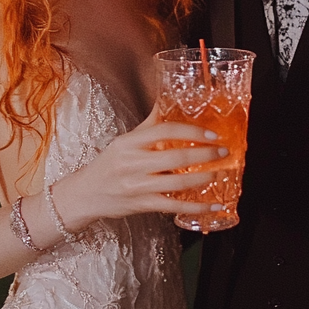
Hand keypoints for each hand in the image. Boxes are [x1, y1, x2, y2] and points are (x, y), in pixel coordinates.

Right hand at [54, 109, 227, 230]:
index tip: (212, 134)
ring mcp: (137, 186)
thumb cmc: (108, 164)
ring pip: (177, 184)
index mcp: (130, 142)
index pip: (165, 131)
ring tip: (220, 172)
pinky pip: (173, 206)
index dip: (192, 132)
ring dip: (204, 179)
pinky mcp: (141, 206)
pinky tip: (213, 205)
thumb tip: (168, 100)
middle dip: (205, 155)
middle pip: (175, 159)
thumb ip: (149, 124)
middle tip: (223, 152)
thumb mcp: (125, 140)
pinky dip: (196, 208)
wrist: (85, 194)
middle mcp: (133, 163)